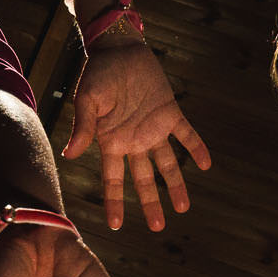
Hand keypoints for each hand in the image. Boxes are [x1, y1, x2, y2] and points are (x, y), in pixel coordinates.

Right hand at [62, 37, 210, 231]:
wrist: (119, 49)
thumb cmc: (97, 74)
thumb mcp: (87, 100)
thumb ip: (83, 127)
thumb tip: (71, 154)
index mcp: (111, 143)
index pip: (113, 180)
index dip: (115, 202)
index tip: (116, 225)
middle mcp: (133, 142)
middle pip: (144, 179)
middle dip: (151, 203)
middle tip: (159, 227)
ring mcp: (153, 129)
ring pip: (167, 164)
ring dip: (176, 185)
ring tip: (184, 208)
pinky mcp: (170, 112)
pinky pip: (186, 134)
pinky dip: (196, 148)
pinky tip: (206, 165)